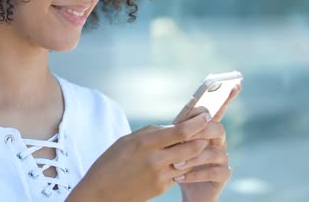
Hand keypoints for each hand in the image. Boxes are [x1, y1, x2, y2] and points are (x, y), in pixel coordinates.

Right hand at [66, 112, 212, 201]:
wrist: (101, 192)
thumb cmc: (110, 162)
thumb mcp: (127, 140)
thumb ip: (151, 133)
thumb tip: (172, 127)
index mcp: (146, 142)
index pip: (181, 131)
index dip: (197, 123)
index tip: (206, 116)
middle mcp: (155, 158)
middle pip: (192, 146)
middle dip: (203, 137)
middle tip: (207, 130)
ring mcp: (160, 175)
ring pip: (189, 161)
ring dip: (195, 153)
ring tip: (196, 144)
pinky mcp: (161, 188)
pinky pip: (179, 174)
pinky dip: (182, 166)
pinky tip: (177, 161)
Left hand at [176, 84, 242, 201]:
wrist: (186, 188)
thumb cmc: (178, 162)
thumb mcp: (174, 144)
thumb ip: (179, 132)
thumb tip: (178, 122)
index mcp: (207, 129)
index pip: (217, 110)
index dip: (226, 98)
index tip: (235, 84)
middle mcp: (218, 140)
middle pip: (217, 128)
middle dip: (200, 132)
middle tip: (183, 138)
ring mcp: (223, 157)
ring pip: (213, 151)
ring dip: (192, 158)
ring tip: (175, 165)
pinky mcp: (223, 174)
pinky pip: (213, 171)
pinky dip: (194, 174)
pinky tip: (180, 177)